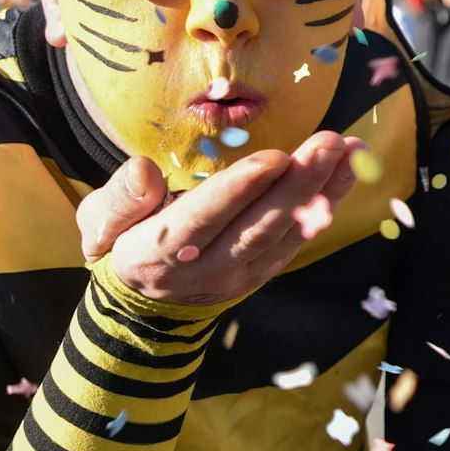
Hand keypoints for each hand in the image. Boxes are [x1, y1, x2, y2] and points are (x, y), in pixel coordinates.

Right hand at [75, 131, 367, 305]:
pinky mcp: (266, 269)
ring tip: (350, 149)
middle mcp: (207, 269)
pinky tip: (350, 169)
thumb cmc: (121, 244)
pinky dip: (328, 202)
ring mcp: (242, 274)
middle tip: (328, 143)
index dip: (238, 191)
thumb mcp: (99, 224)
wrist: (147, 306)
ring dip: (322, 190)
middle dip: (298, 184)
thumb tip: (144, 170)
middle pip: (257, 227)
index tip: (273, 158)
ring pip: (286, 232)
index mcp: (157, 254)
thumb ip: (118, 199)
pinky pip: (300, 236)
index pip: (202, 221)